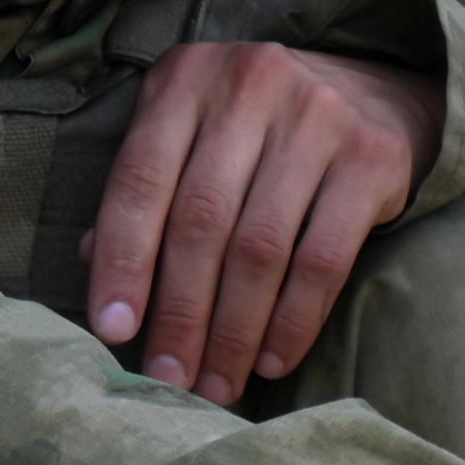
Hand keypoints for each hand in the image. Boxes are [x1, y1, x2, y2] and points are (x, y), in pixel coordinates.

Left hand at [85, 43, 438, 402]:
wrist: (373, 92)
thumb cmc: (259, 128)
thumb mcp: (193, 135)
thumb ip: (148, 191)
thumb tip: (90, 268)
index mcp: (187, 80)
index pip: (140, 179)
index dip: (122, 260)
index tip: (113, 330)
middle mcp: (250, 86)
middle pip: (201, 221)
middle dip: (181, 313)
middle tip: (170, 379)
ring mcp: (318, 116)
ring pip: (260, 248)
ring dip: (234, 332)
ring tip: (218, 384)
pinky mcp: (372, 157)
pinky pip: (324, 258)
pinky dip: (293, 320)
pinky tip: (272, 360)